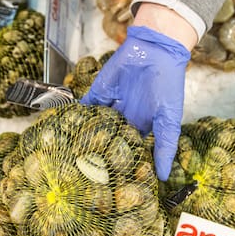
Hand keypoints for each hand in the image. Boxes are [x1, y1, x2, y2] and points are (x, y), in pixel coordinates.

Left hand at [80, 25, 190, 180]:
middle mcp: (124, 118)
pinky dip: (76, 115)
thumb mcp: (169, 121)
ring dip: (84, 138)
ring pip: (94, 125)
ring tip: (71, 157)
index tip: (113, 184)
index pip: (129, 151)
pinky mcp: (98, 92)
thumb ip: (165, 147)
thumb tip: (163, 178)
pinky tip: (65, 129)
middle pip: (108, 140)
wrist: (156, 52)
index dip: (122, 164)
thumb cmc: (168, 87)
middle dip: (98, 154)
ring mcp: (110, 105)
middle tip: (85, 176)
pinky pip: (85, 106)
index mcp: (141, 127)